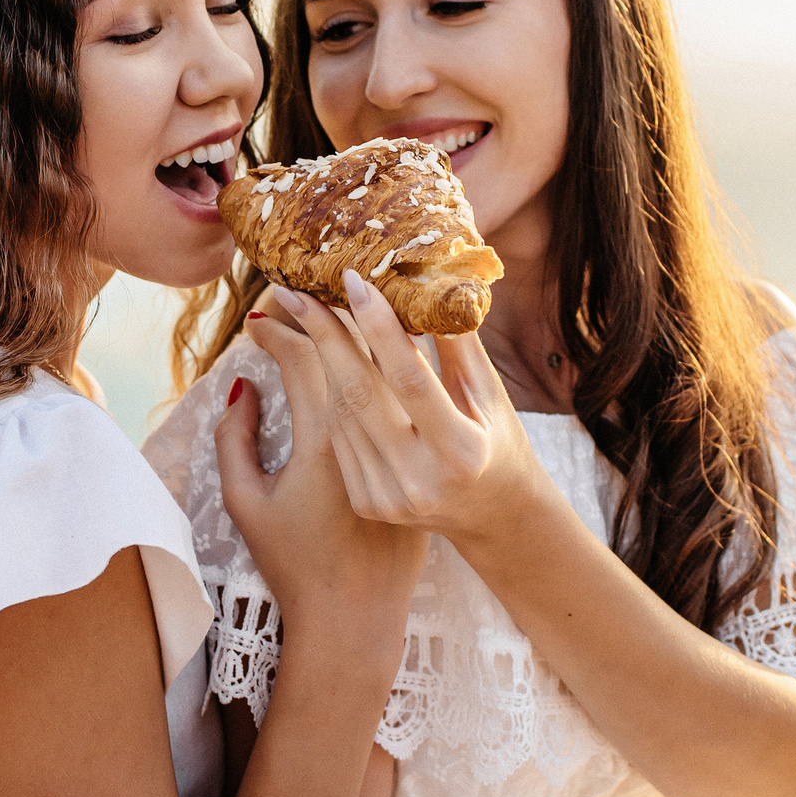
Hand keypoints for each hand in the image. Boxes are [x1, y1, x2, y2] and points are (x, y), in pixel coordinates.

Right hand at [215, 308, 426, 648]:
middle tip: (293, 295)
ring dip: (359, 331)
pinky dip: (388, 367)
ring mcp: (406, 449)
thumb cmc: (294, 566)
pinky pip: (408, 397)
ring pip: (387, 368)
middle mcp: (372, 439)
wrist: (358, 618)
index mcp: (324, 446)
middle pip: (351, 350)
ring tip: (332, 309)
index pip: (305, 361)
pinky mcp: (424, 461)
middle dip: (319, 314)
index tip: (259, 320)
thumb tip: (243, 387)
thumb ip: (233, 440)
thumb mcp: (247, 505)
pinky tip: (372, 349)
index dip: (280, 331)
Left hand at [274, 272, 562, 555]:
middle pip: (358, 394)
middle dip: (324, 335)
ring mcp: (386, 497)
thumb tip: (427, 277)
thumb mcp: (490, 395)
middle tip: (296, 290)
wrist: (496, 519)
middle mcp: (418, 481)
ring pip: (341, 412)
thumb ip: (458, 343)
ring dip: (323, 359)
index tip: (352, 280)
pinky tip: (328, 362)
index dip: (377, 326)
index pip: (408, 377)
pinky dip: (333, 394)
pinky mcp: (366, 502)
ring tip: (309, 315)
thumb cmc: (499, 443)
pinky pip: (339, 436)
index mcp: (459, 453)